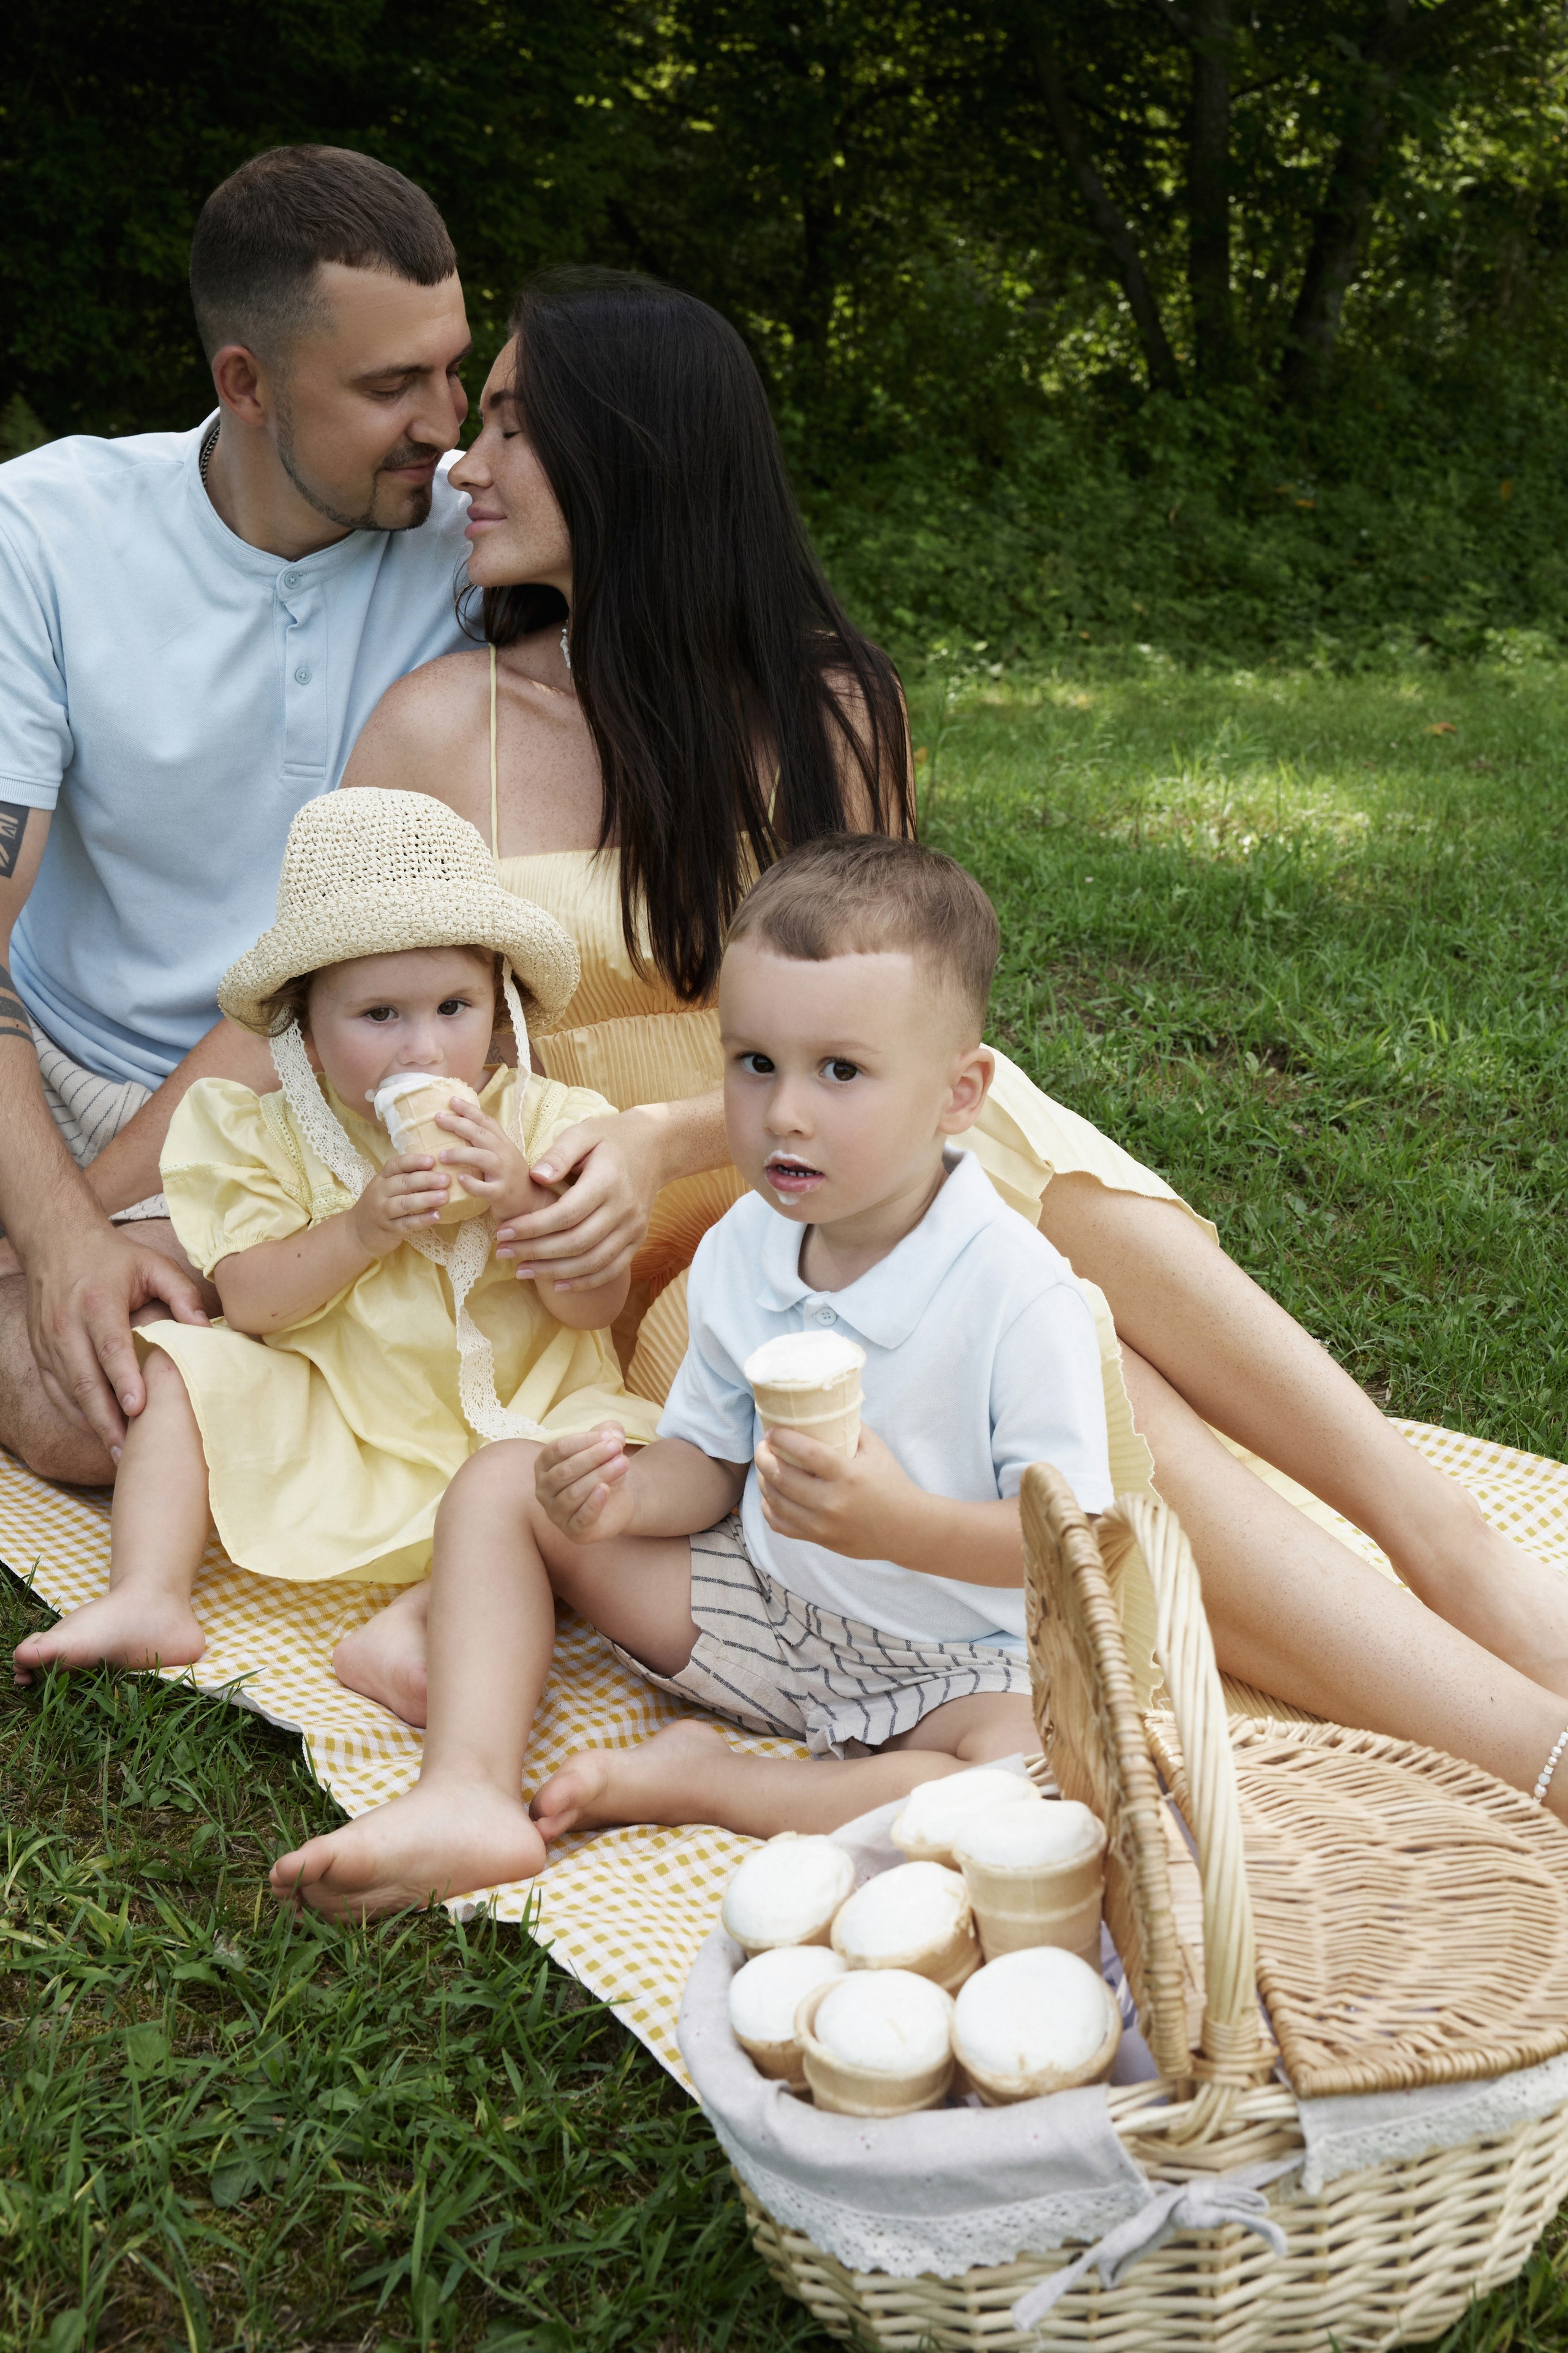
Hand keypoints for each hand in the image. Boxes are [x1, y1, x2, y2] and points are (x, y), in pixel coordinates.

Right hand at [25, 1217, 208, 1455]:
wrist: (56, 1241)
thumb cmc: (112, 1256)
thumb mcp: (153, 1264)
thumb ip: (182, 1295)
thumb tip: (206, 1331)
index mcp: (99, 1302)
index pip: (110, 1348)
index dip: (124, 1381)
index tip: (138, 1409)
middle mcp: (68, 1325)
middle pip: (86, 1381)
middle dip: (107, 1419)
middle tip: (129, 1451)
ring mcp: (49, 1340)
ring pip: (69, 1391)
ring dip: (93, 1423)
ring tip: (118, 1451)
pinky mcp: (40, 1351)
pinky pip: (55, 1390)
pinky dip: (75, 1413)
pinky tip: (97, 1430)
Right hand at [352, 1152, 453, 1256]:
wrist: (357, 1233)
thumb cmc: (379, 1205)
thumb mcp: (386, 1188)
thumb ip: (405, 1178)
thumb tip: (437, 1169)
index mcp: (381, 1178)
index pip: (395, 1165)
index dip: (414, 1161)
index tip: (432, 1161)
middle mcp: (380, 1193)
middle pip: (403, 1183)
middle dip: (426, 1179)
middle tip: (446, 1179)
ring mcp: (383, 1212)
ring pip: (405, 1203)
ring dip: (426, 1199)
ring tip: (445, 1196)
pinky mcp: (389, 1229)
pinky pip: (407, 1223)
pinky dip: (423, 1219)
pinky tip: (437, 1215)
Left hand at [428, 1097, 534, 1220]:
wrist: (531, 1205)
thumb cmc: (510, 1179)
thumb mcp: (502, 1156)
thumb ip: (486, 1142)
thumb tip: (461, 1126)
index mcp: (504, 1144)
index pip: (486, 1121)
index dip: (469, 1110)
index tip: (451, 1100)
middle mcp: (505, 1155)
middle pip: (481, 1134)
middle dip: (459, 1124)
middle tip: (438, 1118)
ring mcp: (504, 1174)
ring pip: (482, 1158)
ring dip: (460, 1154)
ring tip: (441, 1155)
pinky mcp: (502, 1194)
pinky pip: (485, 1188)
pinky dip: (471, 1183)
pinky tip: (459, 1180)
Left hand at [495, 1110, 663, 1291]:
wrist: (656, 1147)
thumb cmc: (610, 1138)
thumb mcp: (583, 1134)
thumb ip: (558, 1154)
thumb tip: (535, 1177)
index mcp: (607, 1181)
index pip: (565, 1214)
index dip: (532, 1227)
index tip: (503, 1231)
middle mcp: (623, 1209)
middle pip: (576, 1242)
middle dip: (535, 1252)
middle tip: (503, 1252)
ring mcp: (633, 1228)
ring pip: (592, 1262)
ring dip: (554, 1272)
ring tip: (522, 1271)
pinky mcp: (638, 1239)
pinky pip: (611, 1269)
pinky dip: (584, 1282)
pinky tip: (557, 1284)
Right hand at [534, 1422, 636, 1541]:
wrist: (618, 1498)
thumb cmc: (604, 1466)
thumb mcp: (607, 1443)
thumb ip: (609, 1431)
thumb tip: (613, 1434)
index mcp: (544, 1465)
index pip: (558, 1449)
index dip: (583, 1441)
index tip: (609, 1437)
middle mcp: (543, 1489)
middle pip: (565, 1471)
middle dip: (594, 1457)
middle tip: (618, 1448)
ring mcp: (555, 1512)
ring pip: (574, 1493)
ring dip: (601, 1475)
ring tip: (624, 1463)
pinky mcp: (573, 1530)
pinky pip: (581, 1518)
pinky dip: (593, 1503)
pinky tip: (606, 1489)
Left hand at [754, 1423, 920, 1558]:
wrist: (906, 1528)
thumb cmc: (891, 1483)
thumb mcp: (876, 1449)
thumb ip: (851, 1427)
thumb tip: (825, 1406)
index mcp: (848, 1475)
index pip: (806, 1453)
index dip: (782, 1438)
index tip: (772, 1430)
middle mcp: (832, 1502)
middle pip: (782, 1478)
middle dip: (764, 1457)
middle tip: (763, 1446)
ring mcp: (823, 1525)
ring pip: (776, 1502)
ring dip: (763, 1480)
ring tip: (764, 1467)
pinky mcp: (819, 1540)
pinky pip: (781, 1526)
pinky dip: (769, 1508)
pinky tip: (770, 1495)